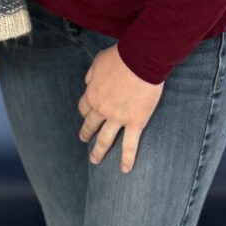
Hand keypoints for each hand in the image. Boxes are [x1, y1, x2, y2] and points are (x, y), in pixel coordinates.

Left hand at [78, 45, 162, 173]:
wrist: (141, 60)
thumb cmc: (121, 57)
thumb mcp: (98, 61)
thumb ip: (91, 74)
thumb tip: (87, 82)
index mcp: (92, 93)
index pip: (84, 107)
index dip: (85, 111)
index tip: (86, 114)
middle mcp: (102, 109)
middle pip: (91, 124)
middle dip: (86, 133)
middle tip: (84, 139)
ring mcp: (118, 118)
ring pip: (106, 139)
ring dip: (99, 150)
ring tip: (95, 159)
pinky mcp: (136, 122)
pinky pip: (130, 144)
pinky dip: (127, 158)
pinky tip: (125, 169)